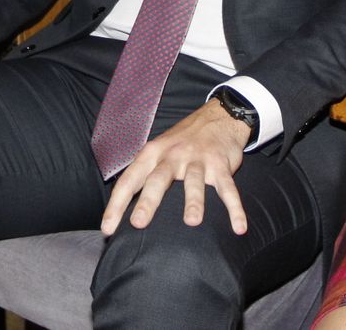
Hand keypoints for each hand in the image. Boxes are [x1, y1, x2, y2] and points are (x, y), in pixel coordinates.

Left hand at [100, 98, 250, 237]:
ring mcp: (198, 160)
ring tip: (192, 222)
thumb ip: (144, 175)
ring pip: (194, 182)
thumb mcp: (159, 150)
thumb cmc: (182, 141)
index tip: (107, 229)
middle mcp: (173, 156)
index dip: (116, 204)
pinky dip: (235, 208)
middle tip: (138, 223)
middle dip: (148, 201)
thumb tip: (122, 207)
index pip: (130, 180)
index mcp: (153, 154)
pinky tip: (238, 227)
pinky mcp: (221, 165)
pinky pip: (228, 189)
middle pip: (158, 179)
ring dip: (194, 201)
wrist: (218, 116)